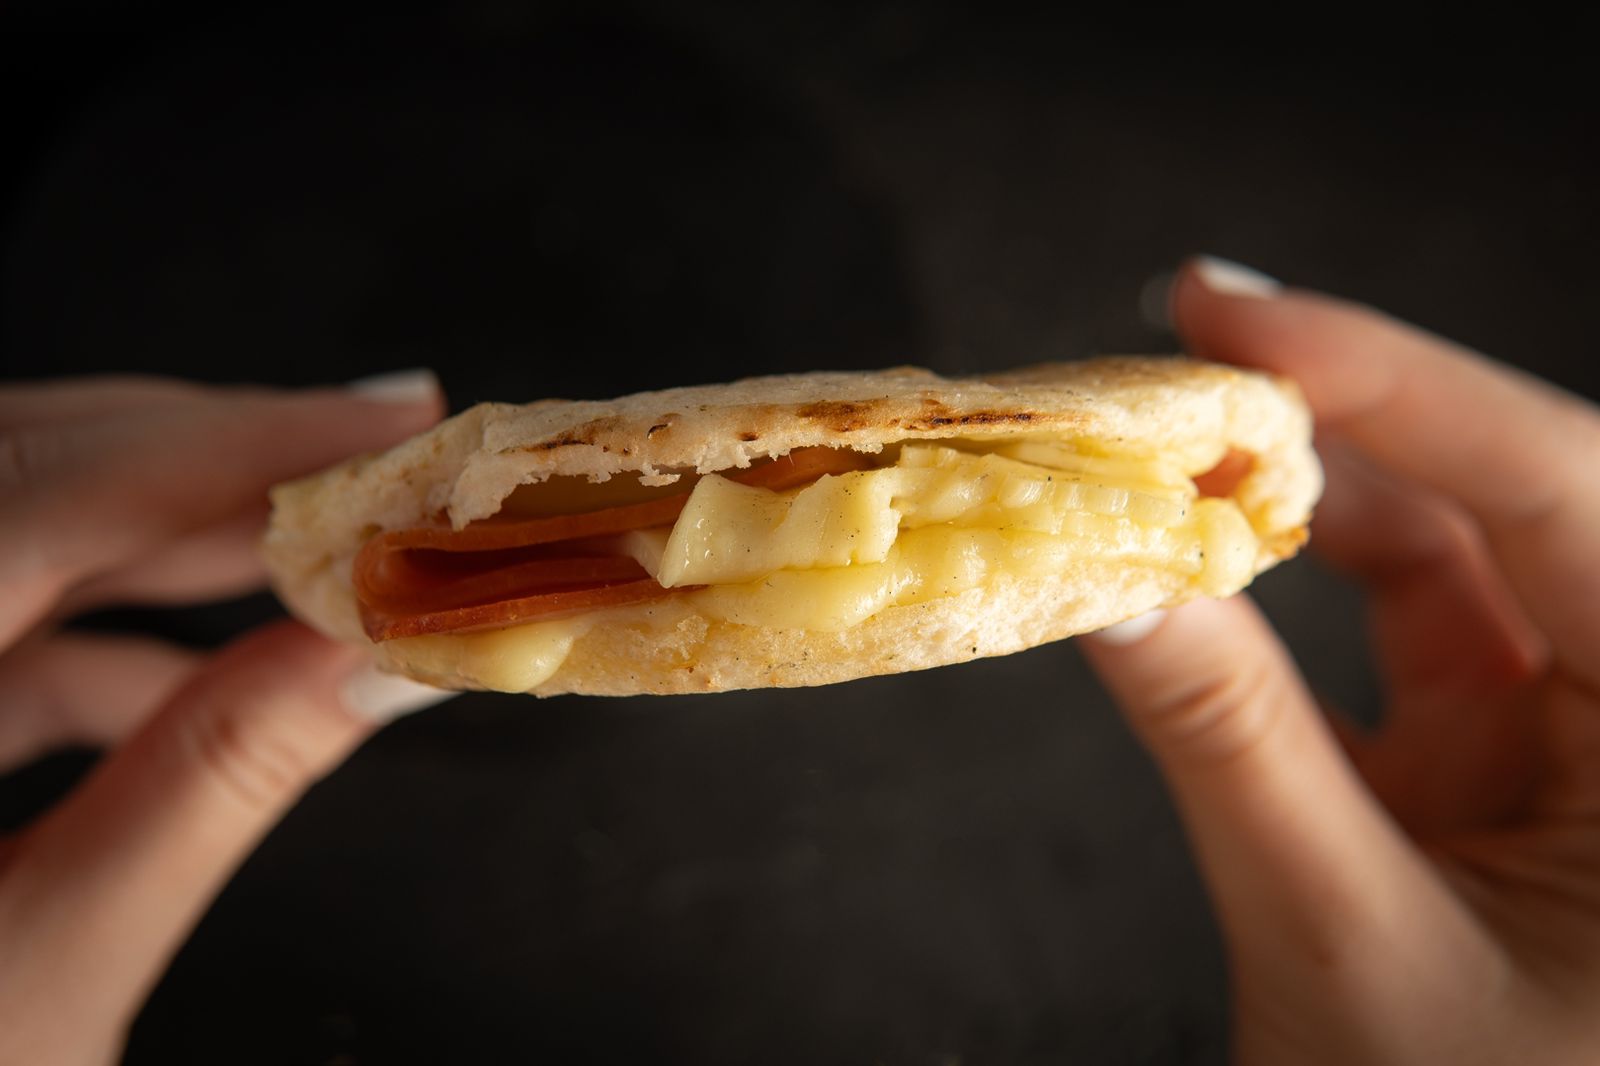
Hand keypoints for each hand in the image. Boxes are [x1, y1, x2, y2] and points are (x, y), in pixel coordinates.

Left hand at [0, 373, 451, 1064]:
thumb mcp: (47, 973)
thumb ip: (210, 792)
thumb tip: (379, 661)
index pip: (34, 506)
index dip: (225, 446)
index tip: (387, 426)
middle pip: (19, 473)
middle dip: (212, 460)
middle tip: (378, 465)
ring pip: (12, 525)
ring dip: (176, 542)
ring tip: (324, 569)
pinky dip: (110, 634)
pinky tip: (201, 684)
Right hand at [1082, 259, 1599, 1063]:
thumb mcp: (1344, 943)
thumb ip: (1226, 744)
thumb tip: (1106, 574)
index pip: (1570, 501)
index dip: (1400, 384)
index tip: (1236, 315)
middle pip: (1510, 499)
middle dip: (1341, 419)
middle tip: (1187, 350)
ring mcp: (1567, 730)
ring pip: (1443, 546)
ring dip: (1297, 492)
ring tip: (1162, 447)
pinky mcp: (1485, 752)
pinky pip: (1391, 619)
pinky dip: (1284, 579)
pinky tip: (1196, 545)